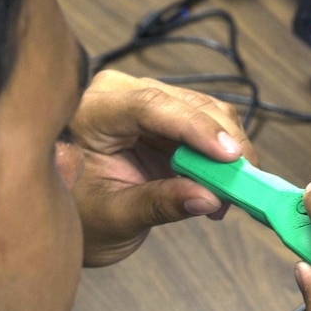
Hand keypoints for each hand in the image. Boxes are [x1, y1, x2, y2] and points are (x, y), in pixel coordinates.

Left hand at [58, 70, 256, 266]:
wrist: (65, 214)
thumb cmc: (77, 214)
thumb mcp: (114, 217)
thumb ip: (159, 204)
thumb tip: (210, 198)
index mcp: (94, 109)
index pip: (151, 105)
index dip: (196, 129)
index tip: (230, 156)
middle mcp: (123, 93)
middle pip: (190, 105)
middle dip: (225, 144)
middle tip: (244, 188)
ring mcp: (149, 102)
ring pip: (209, 112)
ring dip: (229, 153)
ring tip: (229, 197)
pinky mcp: (168, 118)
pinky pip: (208, 127)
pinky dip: (222, 156)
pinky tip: (222, 188)